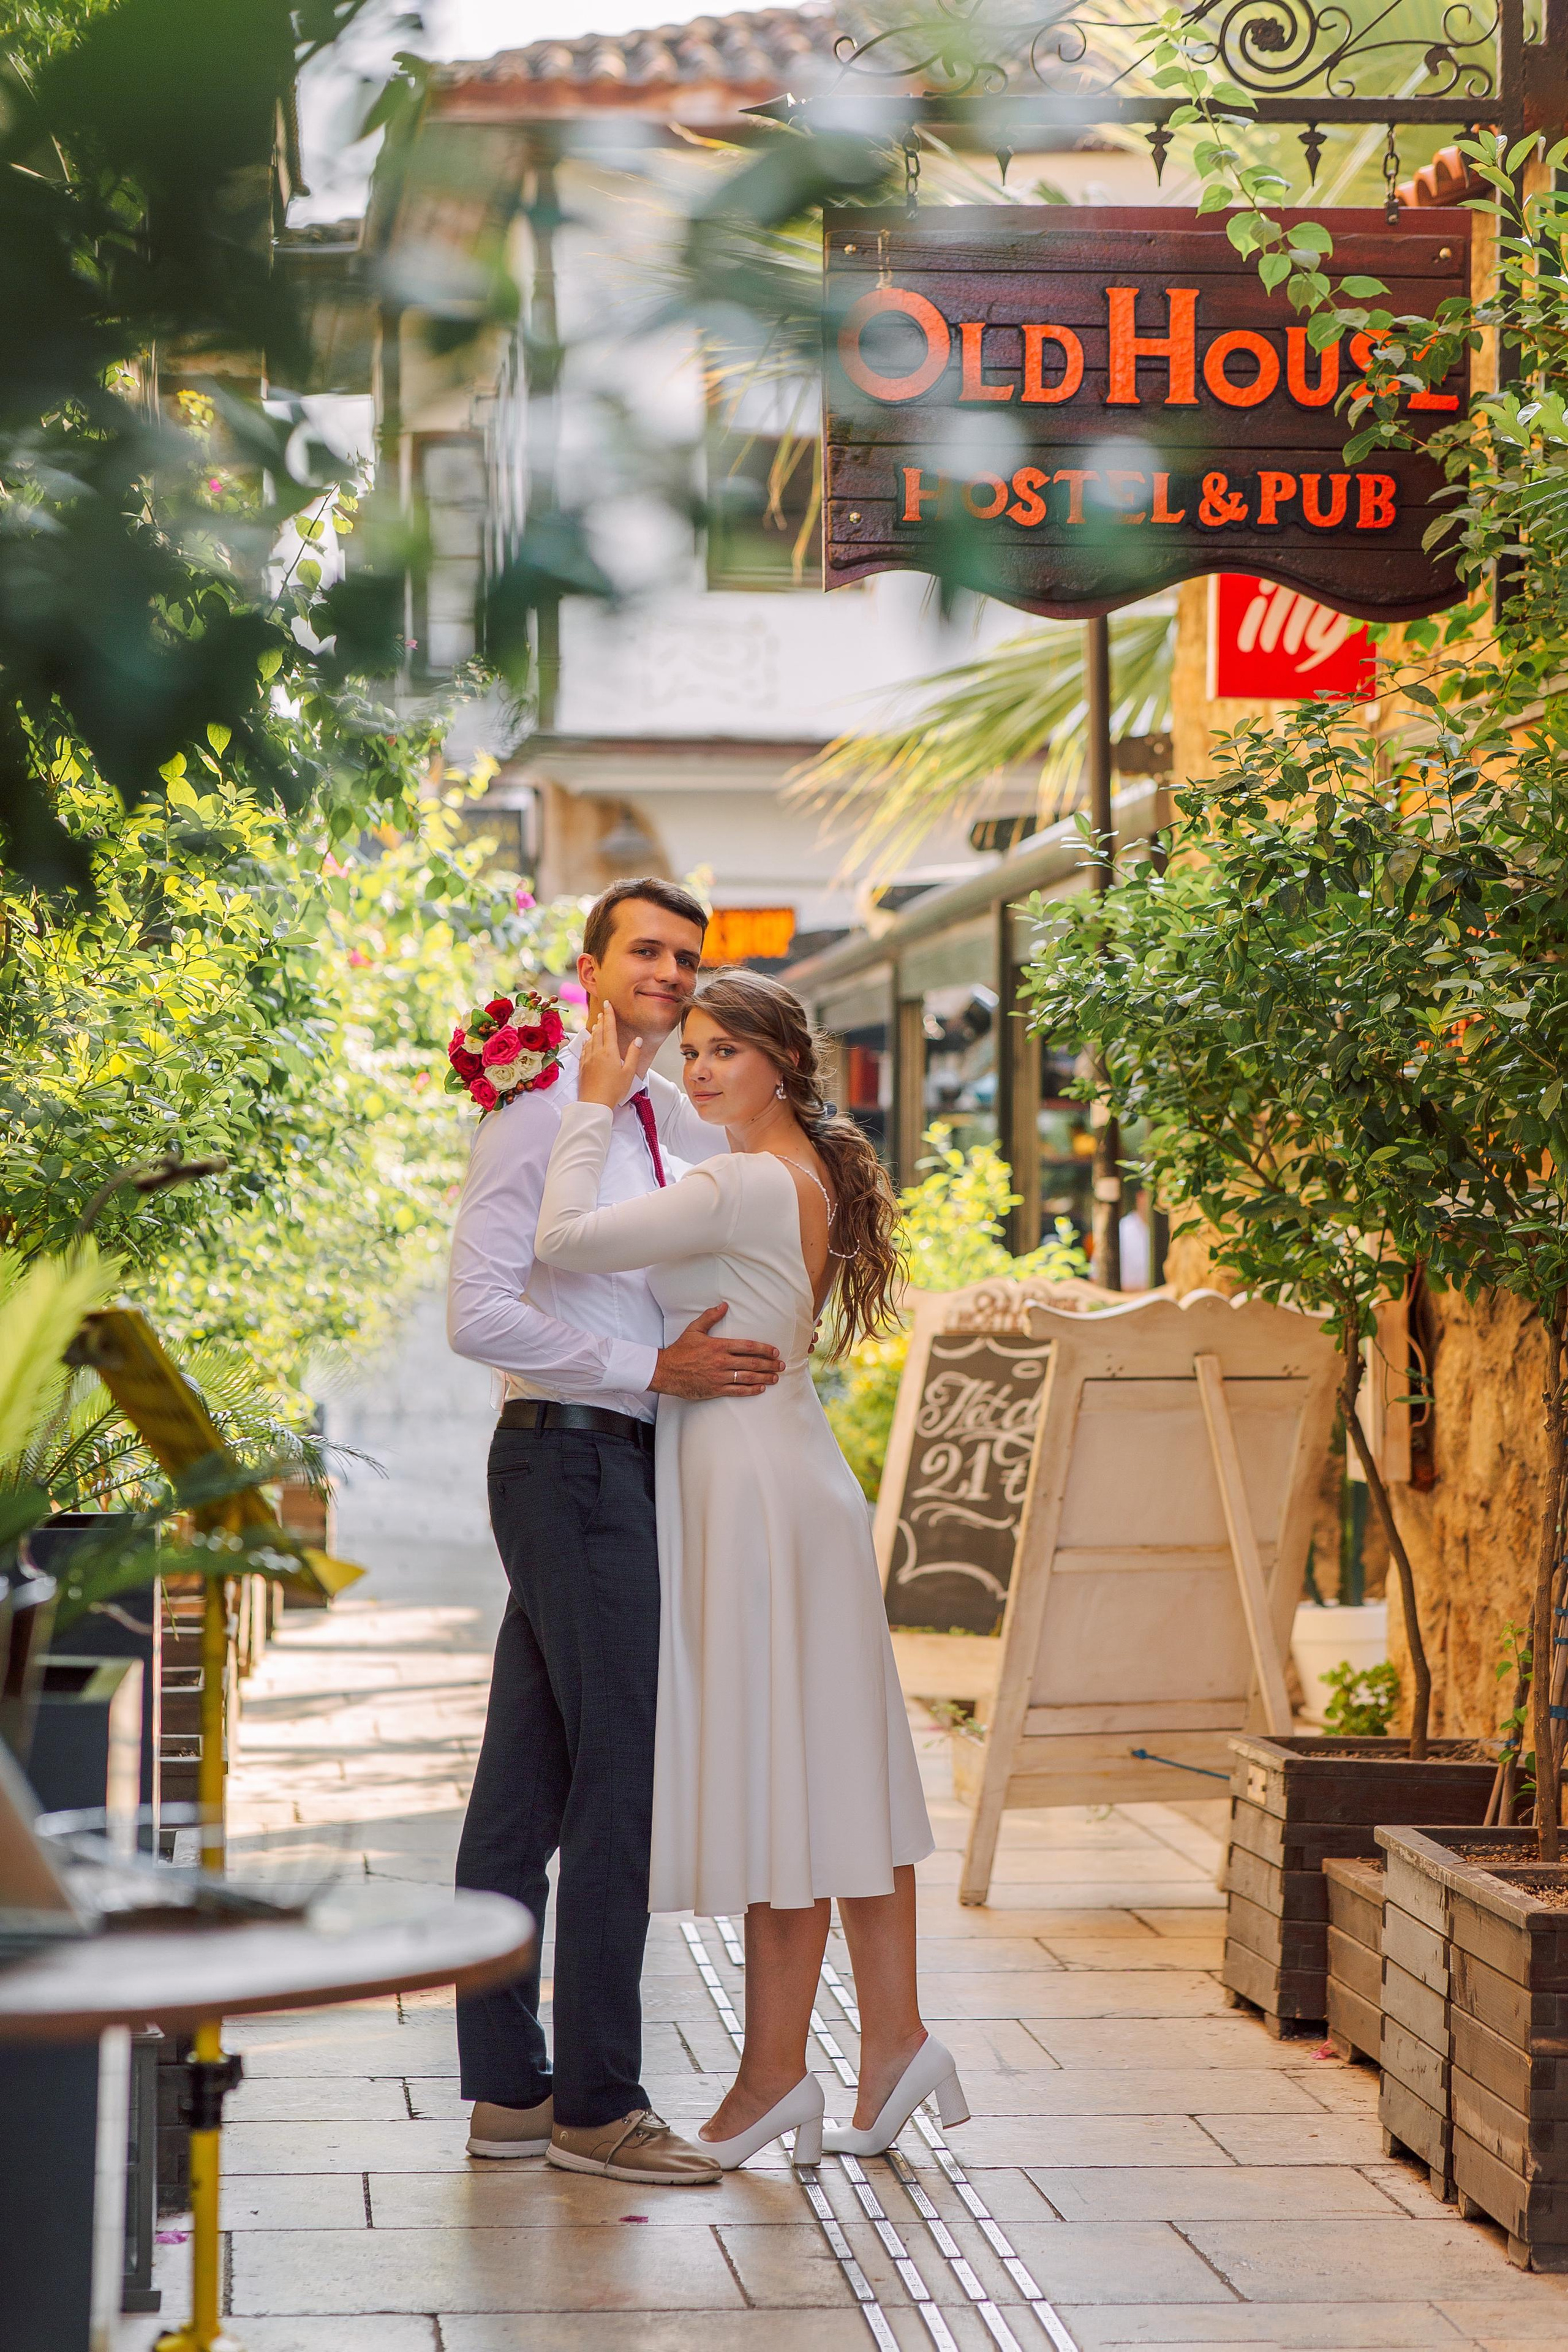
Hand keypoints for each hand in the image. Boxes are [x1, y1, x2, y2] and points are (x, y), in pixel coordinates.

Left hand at [577, 1005, 640, 1108]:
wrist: (594, 1103)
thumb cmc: (614, 1090)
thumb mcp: (629, 1072)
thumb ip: (633, 1054)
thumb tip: (637, 1039)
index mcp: (609, 1052)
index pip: (609, 1028)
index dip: (609, 1015)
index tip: (608, 1004)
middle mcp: (597, 1052)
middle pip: (599, 1031)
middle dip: (601, 1020)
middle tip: (603, 1012)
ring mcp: (588, 1059)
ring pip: (591, 1039)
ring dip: (594, 1029)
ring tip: (597, 1024)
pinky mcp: (582, 1066)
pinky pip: (584, 1049)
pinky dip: (587, 1041)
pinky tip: (588, 1041)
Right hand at [651, 1305, 783, 1400]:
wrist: (665, 1371)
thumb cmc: (680, 1350)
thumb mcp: (694, 1329)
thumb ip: (710, 1317)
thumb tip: (724, 1306)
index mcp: (719, 1346)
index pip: (748, 1347)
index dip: (764, 1349)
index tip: (774, 1351)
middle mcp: (722, 1362)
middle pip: (752, 1363)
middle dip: (769, 1364)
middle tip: (781, 1365)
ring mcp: (719, 1377)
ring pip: (747, 1378)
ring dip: (764, 1378)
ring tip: (775, 1378)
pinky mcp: (715, 1389)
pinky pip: (737, 1391)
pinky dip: (750, 1390)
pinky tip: (760, 1389)